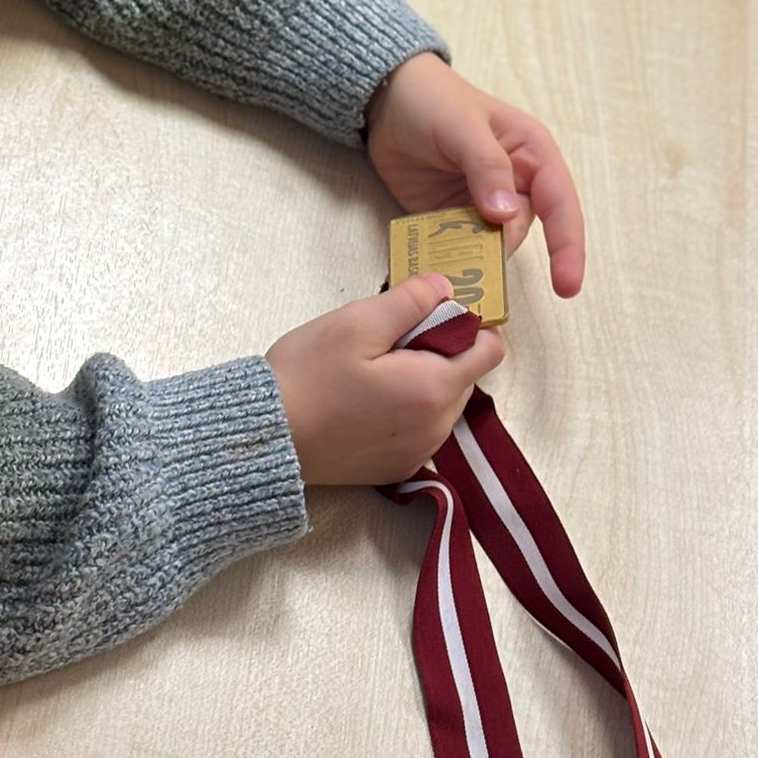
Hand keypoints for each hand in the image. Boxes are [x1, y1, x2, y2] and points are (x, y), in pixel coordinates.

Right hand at [267, 273, 504, 484]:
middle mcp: (437, 428)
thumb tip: (446, 288)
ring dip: (422, 379)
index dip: (467, 323)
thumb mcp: (357, 323)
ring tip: (371, 369)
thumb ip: (411, 301)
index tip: (431, 312)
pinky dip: (406, 408)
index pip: (490, 350)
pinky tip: (365, 399)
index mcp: (434, 389)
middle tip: (387, 339)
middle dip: (439, 350)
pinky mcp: (398, 468)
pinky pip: (421, 428)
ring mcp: (418, 452)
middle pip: (465, 375)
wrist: (266, 437)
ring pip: (442, 402)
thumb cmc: (308, 376)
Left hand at [366, 55, 585, 297]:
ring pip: (486, 247)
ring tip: (447, 274)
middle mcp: (514, 185)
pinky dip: (446, 260)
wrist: (385, 98)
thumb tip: (507, 214)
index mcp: (532, 156)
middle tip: (476, 276)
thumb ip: (487, 166)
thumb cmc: (434, 98)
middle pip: (517, 234)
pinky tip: (433, 270)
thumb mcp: (463, 125)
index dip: (567, 247)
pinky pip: (455, 248)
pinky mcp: (450, 218)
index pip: (560, 206)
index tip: (566, 285)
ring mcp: (481, 205)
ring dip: (469, 262)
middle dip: (498, 257)